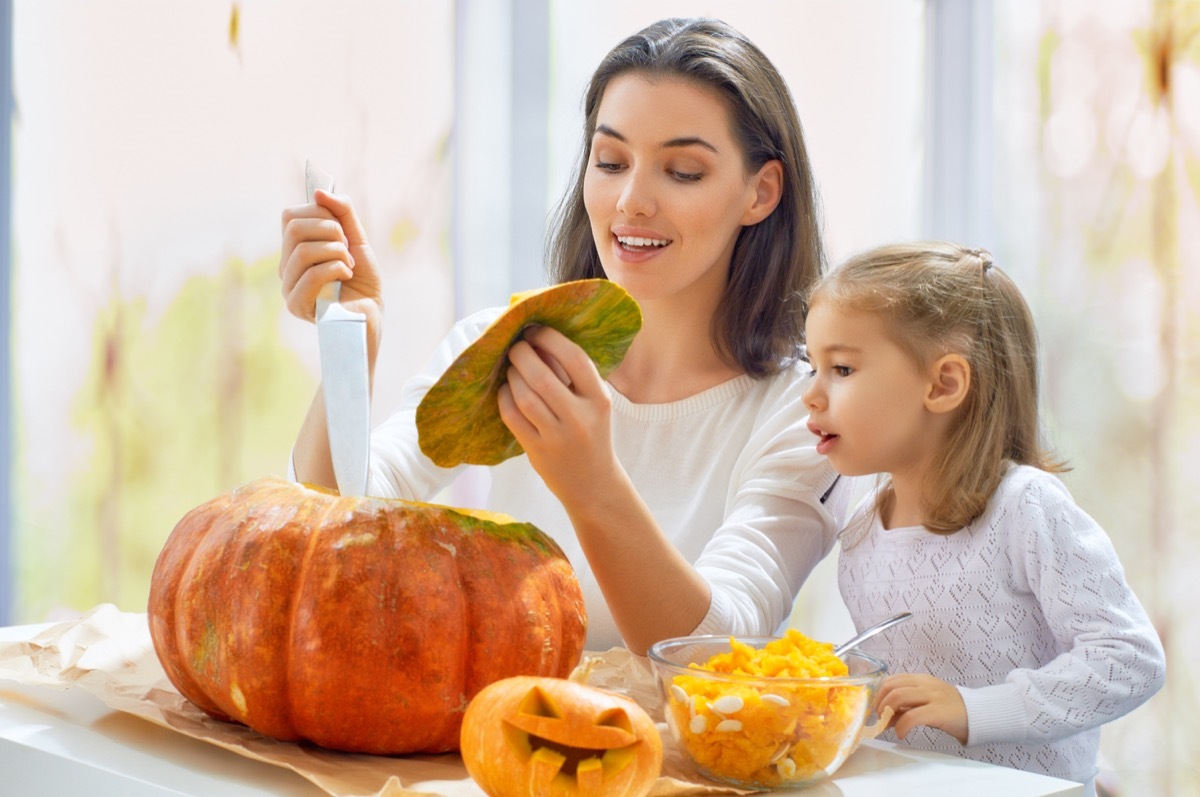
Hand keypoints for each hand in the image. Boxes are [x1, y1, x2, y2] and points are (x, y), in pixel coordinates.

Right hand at [279, 189, 382, 336]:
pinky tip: (347, 276)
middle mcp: (286, 267)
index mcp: (294, 249)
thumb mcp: (357, 240)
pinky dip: (336, 268)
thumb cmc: (363, 282)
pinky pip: (310, 275)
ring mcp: (288, 287)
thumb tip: (319, 192)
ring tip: (349, 265)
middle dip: (330, 231)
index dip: (320, 214)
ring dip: (336, 252)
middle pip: (294, 229)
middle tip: (347, 249)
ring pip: (302, 251)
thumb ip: (342, 213)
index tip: (342, 231)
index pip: (290, 216)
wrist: (371, 316)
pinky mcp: (297, 306)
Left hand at [497, 325, 617, 506]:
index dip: (550, 339)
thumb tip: (539, 341)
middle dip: (523, 354)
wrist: (593, 483)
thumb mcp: (594, 404)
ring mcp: (558, 437)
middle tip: (516, 347)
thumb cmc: (591, 434)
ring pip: (525, 396)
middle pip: (542, 376)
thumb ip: (573, 376)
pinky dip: (505, 398)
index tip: (536, 331)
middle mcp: (580, 418)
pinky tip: (506, 391)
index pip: (575, 358)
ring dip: (512, 376)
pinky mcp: (538, 451)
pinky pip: (513, 416)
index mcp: (599, 400)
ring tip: (511, 368)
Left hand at [875, 673, 968, 744]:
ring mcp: (932, 696)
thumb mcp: (925, 703)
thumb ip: (905, 707)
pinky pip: (912, 716)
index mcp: (920, 679)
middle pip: (891, 686)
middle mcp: (925, 684)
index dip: (878, 694)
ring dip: (887, 712)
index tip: (875, 707)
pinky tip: (901, 733)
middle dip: (880, 703)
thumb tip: (884, 719)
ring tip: (887, 724)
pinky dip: (901, 726)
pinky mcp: (938, 712)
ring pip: (899, 696)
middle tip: (879, 717)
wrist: (977, 715)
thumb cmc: (949, 710)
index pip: (891, 679)